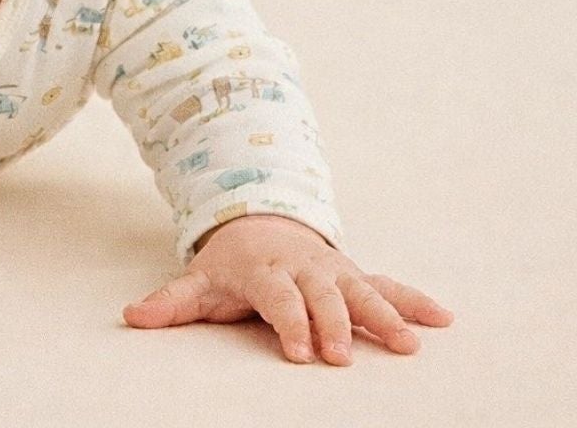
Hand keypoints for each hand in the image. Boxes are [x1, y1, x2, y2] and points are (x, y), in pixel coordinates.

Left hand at [122, 214, 453, 365]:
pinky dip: (415, 301)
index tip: (299, 353)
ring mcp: (335, 271)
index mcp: (267, 269)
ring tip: (408, 344)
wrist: (264, 220)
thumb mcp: (201, 280)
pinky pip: (389, 287)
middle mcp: (306, 268)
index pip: (279, 297)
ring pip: (363, 291)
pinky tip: (442, 319)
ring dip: (386, 317)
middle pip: (324, 297)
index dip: (290, 323)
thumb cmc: (232, 263)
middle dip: (335, 325)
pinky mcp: (356, 276)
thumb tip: (134, 316)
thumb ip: (173, 303)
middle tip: (342, 357)